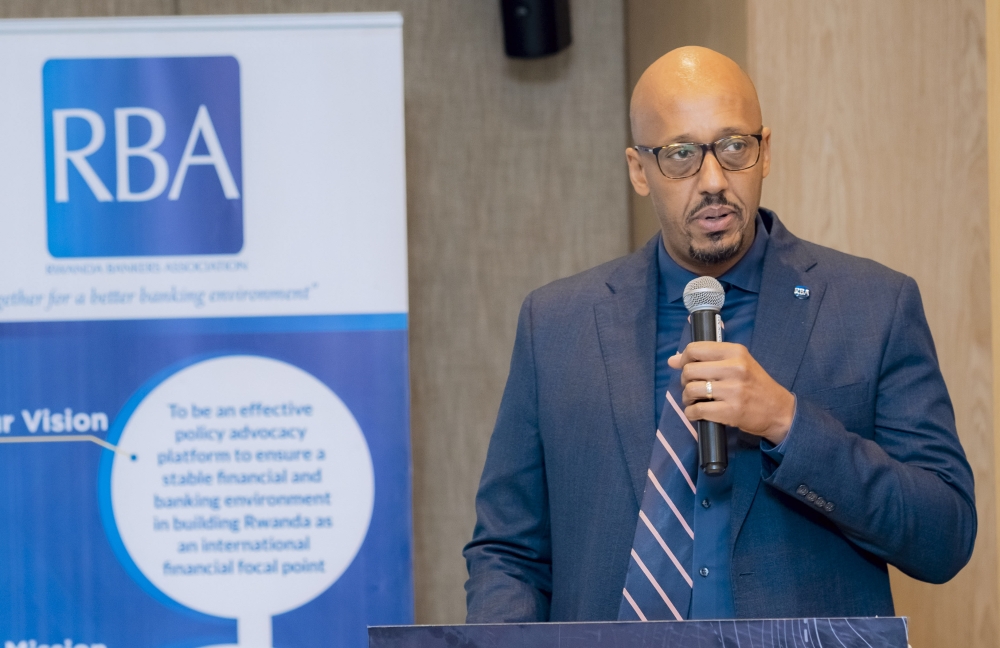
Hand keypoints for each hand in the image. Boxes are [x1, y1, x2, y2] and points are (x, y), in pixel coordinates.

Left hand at [667, 341, 795, 444]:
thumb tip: (672, 360)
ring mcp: (733, 390)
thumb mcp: (738, 363)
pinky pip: (697, 410)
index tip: (684, 367)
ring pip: (691, 390)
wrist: (779, 411)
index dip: (684, 359)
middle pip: (689, 370)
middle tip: (693, 386)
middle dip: (685, 381)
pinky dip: (692, 413)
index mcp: (736, 352)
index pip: (695, 349)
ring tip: (695, 400)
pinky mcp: (731, 411)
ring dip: (687, 398)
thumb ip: (707, 359)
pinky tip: (697, 413)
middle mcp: (734, 368)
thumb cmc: (755, 385)